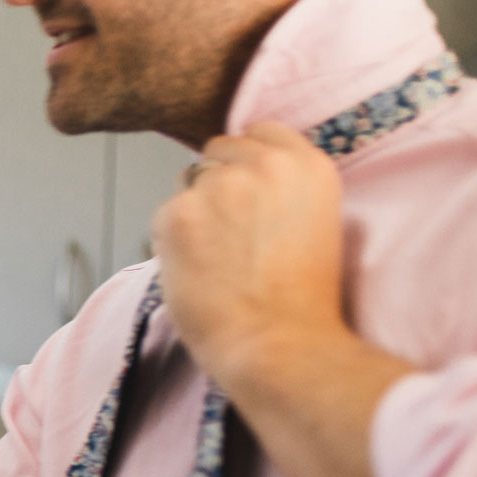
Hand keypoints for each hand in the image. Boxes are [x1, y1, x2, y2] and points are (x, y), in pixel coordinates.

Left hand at [152, 123, 348, 391]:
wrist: (279, 344)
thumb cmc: (300, 301)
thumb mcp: (313, 221)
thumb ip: (281, 188)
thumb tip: (240, 172)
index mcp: (307, 164)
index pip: (260, 131)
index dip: (248, 161)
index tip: (249, 190)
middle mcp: (263, 164)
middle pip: (218, 152)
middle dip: (218, 183)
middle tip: (231, 233)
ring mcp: (218, 185)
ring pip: (188, 182)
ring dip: (195, 209)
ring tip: (218, 256)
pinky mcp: (177, 212)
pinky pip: (164, 214)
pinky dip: (172, 239)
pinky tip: (198, 269)